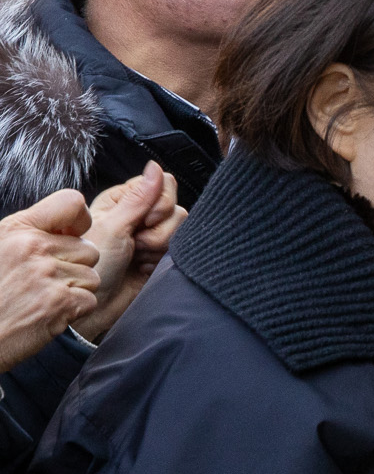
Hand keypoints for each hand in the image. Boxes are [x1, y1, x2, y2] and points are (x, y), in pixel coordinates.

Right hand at [0, 189, 100, 368]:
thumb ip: (29, 234)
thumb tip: (70, 227)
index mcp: (17, 229)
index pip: (71, 202)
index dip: (80, 220)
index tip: (72, 234)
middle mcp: (34, 247)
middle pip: (88, 248)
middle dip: (74, 266)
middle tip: (45, 282)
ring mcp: (48, 274)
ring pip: (92, 276)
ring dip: (74, 290)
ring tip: (42, 298)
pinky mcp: (60, 302)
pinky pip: (90, 300)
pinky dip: (73, 310)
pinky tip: (47, 314)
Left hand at [77, 165, 181, 342]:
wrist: (96, 306)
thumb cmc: (92, 266)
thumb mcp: (113, 226)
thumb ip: (139, 197)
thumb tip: (155, 167)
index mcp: (123, 201)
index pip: (161, 184)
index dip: (158, 201)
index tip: (142, 219)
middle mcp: (139, 216)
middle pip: (174, 206)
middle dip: (158, 227)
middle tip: (136, 241)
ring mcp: (152, 236)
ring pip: (181, 227)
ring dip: (159, 245)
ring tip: (137, 257)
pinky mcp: (162, 256)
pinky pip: (182, 247)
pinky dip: (163, 259)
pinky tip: (144, 267)